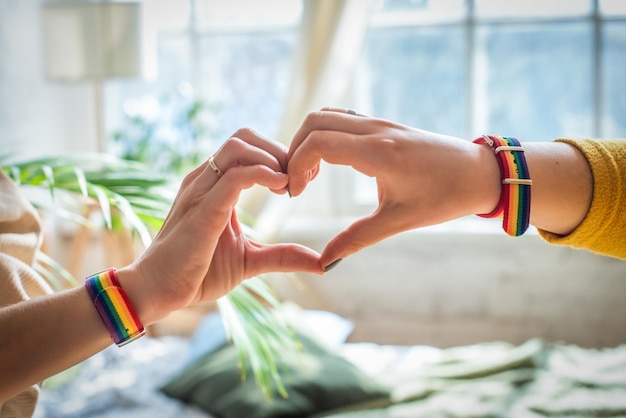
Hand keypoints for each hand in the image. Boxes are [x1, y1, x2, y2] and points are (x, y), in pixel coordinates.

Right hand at [122, 128, 322, 323]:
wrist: (159, 291)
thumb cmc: (198, 273)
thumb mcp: (249, 261)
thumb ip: (282, 256)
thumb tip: (319, 263)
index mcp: (214, 186)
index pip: (248, 148)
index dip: (279, 156)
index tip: (302, 178)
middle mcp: (205, 180)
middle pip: (244, 136)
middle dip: (279, 150)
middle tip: (300, 177)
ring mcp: (201, 191)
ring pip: (238, 146)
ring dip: (272, 158)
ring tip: (289, 184)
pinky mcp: (202, 210)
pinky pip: (233, 177)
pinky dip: (262, 174)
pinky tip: (280, 188)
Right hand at [287, 108, 500, 268]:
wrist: (480, 173)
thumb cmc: (445, 197)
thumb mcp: (399, 221)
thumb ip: (357, 239)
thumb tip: (325, 262)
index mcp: (378, 152)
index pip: (318, 143)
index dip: (296, 165)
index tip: (296, 192)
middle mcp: (375, 130)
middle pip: (315, 122)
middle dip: (295, 150)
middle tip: (299, 184)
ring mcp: (380, 123)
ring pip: (327, 115)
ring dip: (309, 141)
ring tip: (312, 176)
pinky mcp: (384, 126)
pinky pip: (344, 118)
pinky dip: (326, 135)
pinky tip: (330, 163)